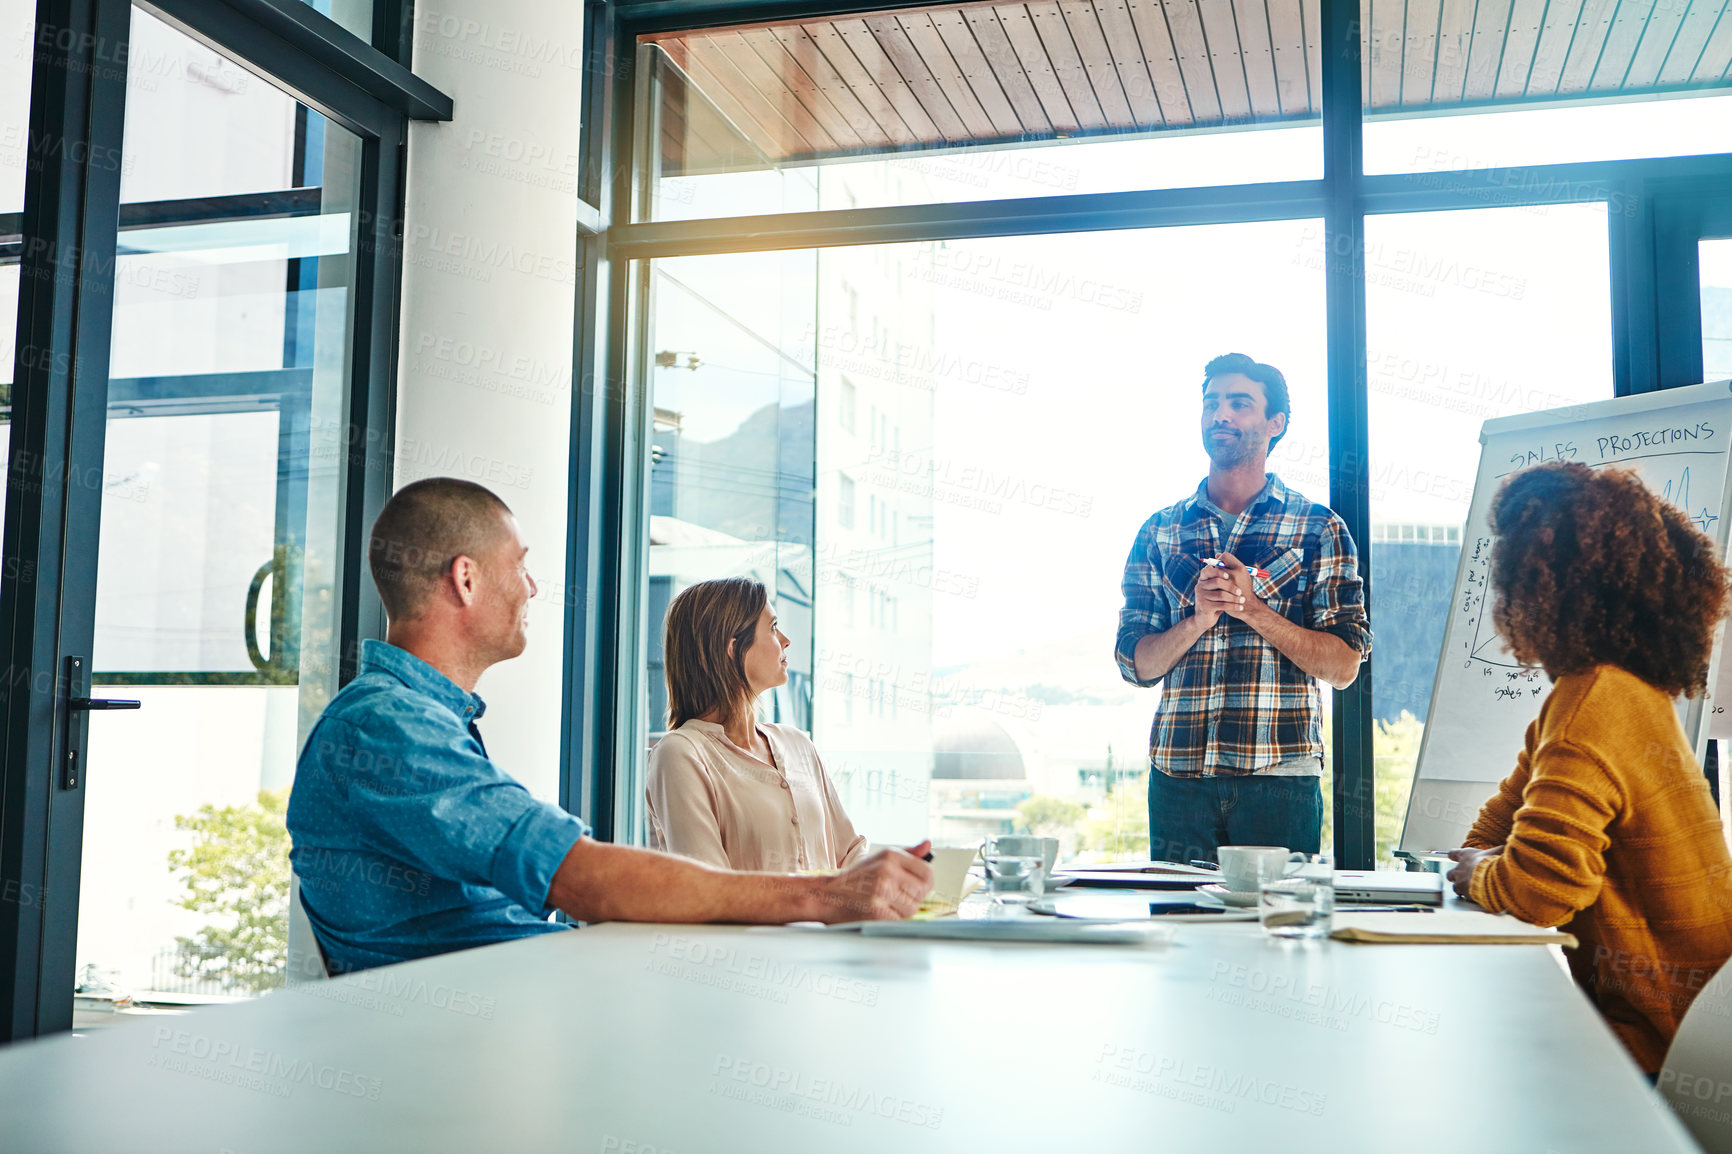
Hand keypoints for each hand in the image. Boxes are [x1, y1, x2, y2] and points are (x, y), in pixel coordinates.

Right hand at [813, 840, 933, 921]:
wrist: (827, 895)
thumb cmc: (856, 879)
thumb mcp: (881, 858)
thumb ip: (908, 854)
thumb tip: (928, 845)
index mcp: (891, 855)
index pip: (927, 872)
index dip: (924, 883)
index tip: (916, 887)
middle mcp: (887, 871)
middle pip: (922, 892)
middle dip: (914, 898)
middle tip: (898, 898)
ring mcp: (881, 891)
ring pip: (912, 908)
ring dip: (902, 910)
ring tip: (886, 904)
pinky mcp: (876, 911)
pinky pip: (899, 919)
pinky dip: (891, 919)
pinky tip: (878, 912)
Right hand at [1193, 566, 1242, 624]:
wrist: (1205, 618)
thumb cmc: (1215, 600)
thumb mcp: (1217, 589)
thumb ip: (1223, 579)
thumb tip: (1234, 567)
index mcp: (1203, 579)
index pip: (1208, 570)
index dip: (1219, 571)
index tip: (1229, 576)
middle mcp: (1200, 586)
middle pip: (1217, 582)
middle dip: (1231, 587)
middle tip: (1240, 592)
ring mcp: (1201, 596)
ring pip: (1221, 594)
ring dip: (1234, 598)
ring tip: (1242, 600)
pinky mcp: (1205, 607)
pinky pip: (1222, 605)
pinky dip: (1233, 606)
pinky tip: (1240, 607)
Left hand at [1211, 553, 1263, 620]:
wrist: (1248, 606)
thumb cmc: (1244, 588)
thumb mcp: (1243, 574)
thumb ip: (1232, 565)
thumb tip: (1217, 555)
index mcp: (1240, 568)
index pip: (1225, 556)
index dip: (1220, 558)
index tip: (1220, 563)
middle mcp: (1234, 574)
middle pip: (1217, 565)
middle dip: (1216, 568)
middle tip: (1219, 573)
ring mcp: (1227, 584)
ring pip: (1213, 574)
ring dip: (1214, 576)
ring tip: (1219, 581)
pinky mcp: (1221, 592)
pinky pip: (1212, 584)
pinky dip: (1212, 584)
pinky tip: (1216, 588)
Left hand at [1445, 846, 1501, 897]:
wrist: (1490, 877)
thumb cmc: (1492, 863)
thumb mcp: (1498, 852)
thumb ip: (1499, 850)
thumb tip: (1505, 847)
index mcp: (1466, 855)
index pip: (1453, 853)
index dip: (1453, 855)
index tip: (1452, 856)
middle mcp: (1460, 868)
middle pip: (1450, 873)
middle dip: (1454, 876)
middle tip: (1462, 878)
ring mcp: (1459, 880)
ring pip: (1454, 886)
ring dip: (1460, 887)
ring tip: (1468, 889)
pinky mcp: (1462, 890)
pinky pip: (1461, 893)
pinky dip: (1466, 895)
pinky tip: (1472, 896)